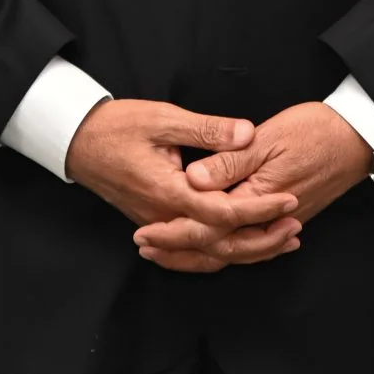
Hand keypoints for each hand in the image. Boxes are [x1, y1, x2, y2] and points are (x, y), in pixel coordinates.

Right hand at [64, 99, 303, 274]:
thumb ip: (208, 130)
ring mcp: (158, 226)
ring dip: (246, 250)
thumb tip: (247, 133)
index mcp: (169, 191)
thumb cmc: (118, 126)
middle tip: (296, 226)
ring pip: (207, 254)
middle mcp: (164, 217)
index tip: (290, 200)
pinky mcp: (156, 225)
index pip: (223, 211)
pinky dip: (219, 255)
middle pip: (220, 244)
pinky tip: (240, 250)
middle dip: (262, 239)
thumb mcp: (164, 118)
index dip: (260, 208)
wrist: (77, 142)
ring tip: (280, 241)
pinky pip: (191, 253)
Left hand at [132, 101, 371, 267]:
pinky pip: (249, 244)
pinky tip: (211, 245)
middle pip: (218, 247)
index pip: (208, 226)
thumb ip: (228, 161)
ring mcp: (279, 224)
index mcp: (257, 199)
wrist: (359, 138)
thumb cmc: (316, 131)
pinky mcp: (286, 220)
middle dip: (179, 250)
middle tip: (145, 247)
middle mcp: (267, 220)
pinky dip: (226, 248)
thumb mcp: (267, 138)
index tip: (145, 233)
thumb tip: (193, 180)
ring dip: (199, 253)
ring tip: (167, 251)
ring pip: (233, 251)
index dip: (174, 232)